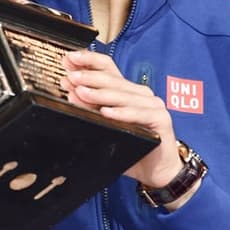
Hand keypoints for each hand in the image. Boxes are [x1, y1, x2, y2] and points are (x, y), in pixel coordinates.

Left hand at [60, 50, 183, 188]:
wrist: (157, 170)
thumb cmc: (131, 147)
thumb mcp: (105, 126)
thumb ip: (91, 109)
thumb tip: (72, 93)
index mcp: (127, 91)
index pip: (108, 67)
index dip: (89, 61)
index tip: (69, 59)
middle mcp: (141, 94)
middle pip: (113, 80)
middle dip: (89, 77)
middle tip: (71, 78)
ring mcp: (152, 105)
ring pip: (123, 96)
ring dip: (100, 94)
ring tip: (81, 92)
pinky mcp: (161, 119)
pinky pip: (138, 115)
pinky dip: (121, 113)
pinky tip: (106, 113)